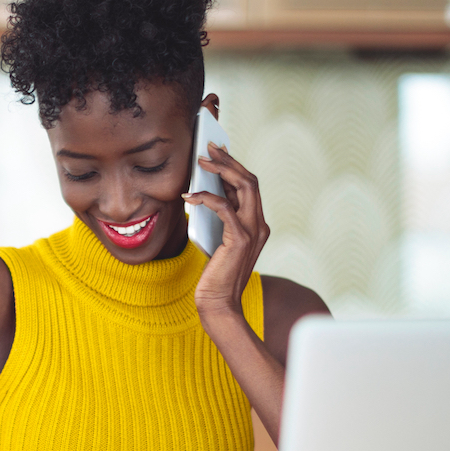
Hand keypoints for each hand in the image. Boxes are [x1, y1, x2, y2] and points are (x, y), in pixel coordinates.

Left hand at [183, 146, 270, 322]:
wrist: (218, 303)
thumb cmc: (214, 275)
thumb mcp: (217, 239)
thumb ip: (218, 219)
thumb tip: (204, 191)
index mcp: (257, 225)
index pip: (249, 187)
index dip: (234, 166)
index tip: (219, 152)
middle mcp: (260, 225)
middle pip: (250, 180)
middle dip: (229, 160)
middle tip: (209, 147)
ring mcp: (253, 231)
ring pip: (244, 186)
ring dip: (222, 170)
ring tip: (201, 161)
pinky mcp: (240, 239)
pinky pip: (223, 207)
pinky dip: (206, 197)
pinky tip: (189, 196)